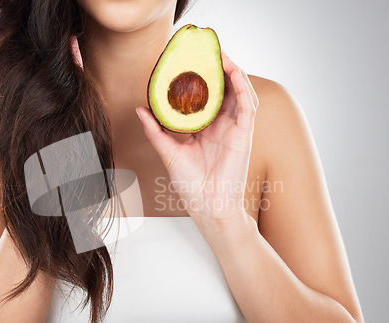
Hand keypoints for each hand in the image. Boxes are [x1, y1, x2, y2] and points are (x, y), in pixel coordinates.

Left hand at [136, 51, 258, 224]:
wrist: (207, 206)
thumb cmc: (191, 185)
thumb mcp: (168, 152)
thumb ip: (156, 130)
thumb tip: (140, 109)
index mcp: (206, 129)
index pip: (205, 96)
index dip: (199, 77)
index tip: (187, 61)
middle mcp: (222, 125)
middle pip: (223, 89)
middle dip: (216, 68)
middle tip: (204, 50)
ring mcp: (235, 128)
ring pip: (238, 91)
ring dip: (231, 70)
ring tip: (220, 53)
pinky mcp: (245, 134)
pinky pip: (248, 103)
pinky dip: (242, 85)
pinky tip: (232, 70)